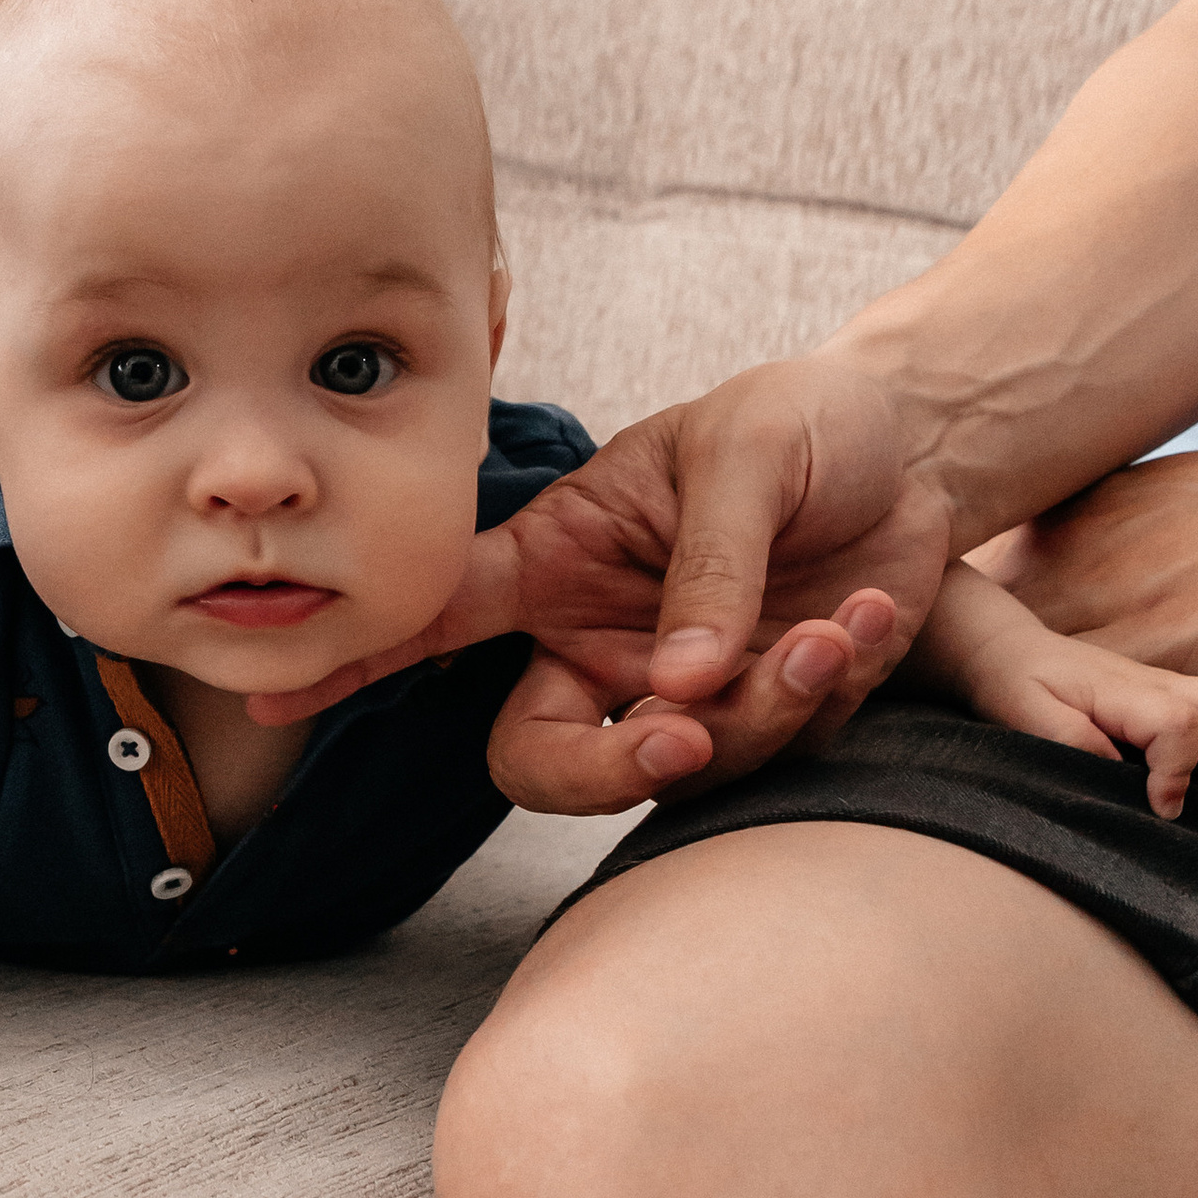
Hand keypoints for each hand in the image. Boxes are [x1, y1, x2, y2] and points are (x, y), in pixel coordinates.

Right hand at [256, 357, 946, 812]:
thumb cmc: (799, 424)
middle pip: (545, 760)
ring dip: (763, 716)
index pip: (438, 617)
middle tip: (686, 735)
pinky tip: (867, 618)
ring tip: (833, 633)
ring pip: (681, 769)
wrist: (920, 449)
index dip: (360, 662)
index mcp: (560, 562)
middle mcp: (604, 642)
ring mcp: (685, 691)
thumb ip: (710, 559)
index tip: (278, 704)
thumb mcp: (744, 453)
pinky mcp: (771, 714)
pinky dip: (832, 697)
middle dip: (609, 773)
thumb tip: (684, 681)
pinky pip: (782, 753)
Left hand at [955, 620, 1197, 819]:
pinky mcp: (1163, 702)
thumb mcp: (1027, 716)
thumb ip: (1073, 743)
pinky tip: (1185, 785)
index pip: (1179, 725)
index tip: (1159, 807)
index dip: (1177, 774)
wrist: (1008, 650)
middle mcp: (1157, 686)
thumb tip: (1119, 774)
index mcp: (1123, 692)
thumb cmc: (1015, 684)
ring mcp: (1165, 692)